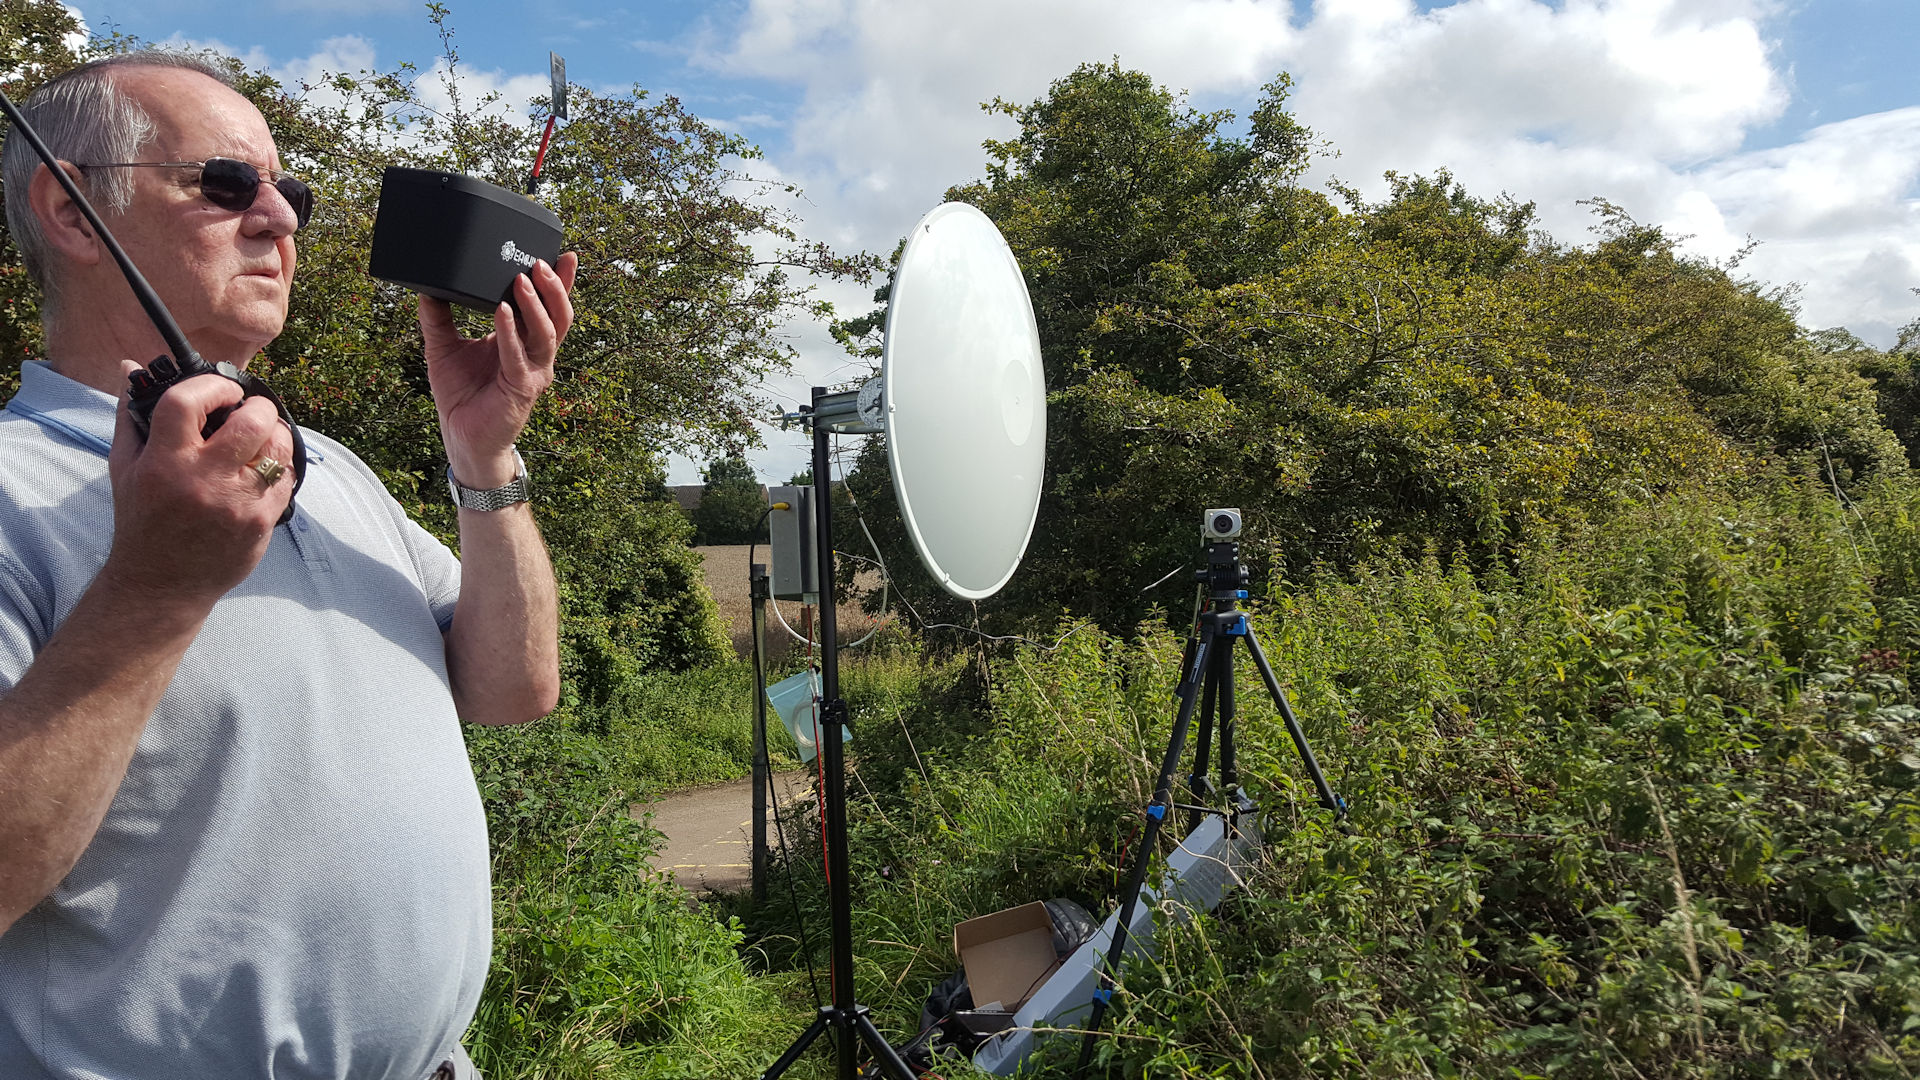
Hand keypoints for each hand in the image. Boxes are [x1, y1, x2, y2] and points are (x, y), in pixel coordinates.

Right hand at [100, 360, 296, 605]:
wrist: (161, 583)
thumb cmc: (142, 520)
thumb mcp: (125, 468)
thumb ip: (130, 415)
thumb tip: (131, 367)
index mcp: (163, 461)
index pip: (188, 401)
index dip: (213, 385)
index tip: (225, 388)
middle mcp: (203, 480)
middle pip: (251, 422)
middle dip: (258, 406)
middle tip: (251, 409)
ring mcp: (237, 502)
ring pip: (277, 448)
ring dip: (275, 433)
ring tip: (263, 435)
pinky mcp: (261, 521)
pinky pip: (285, 478)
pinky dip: (280, 465)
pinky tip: (265, 467)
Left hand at [418, 253, 577, 486]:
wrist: (462, 439)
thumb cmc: (461, 396)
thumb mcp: (444, 347)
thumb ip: (438, 316)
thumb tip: (426, 285)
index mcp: (524, 342)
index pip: (549, 308)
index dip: (561, 283)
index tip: (564, 254)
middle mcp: (535, 356)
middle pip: (559, 317)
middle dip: (555, 287)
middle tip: (541, 261)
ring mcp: (533, 372)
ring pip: (547, 333)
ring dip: (536, 304)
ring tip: (522, 279)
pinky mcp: (521, 389)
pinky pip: (518, 356)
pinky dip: (510, 331)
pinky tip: (502, 311)